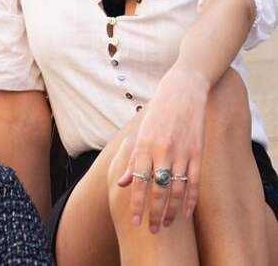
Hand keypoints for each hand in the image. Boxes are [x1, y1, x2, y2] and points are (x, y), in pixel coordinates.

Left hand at [117, 68, 209, 232]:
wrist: (183, 90)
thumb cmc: (157, 111)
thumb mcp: (141, 132)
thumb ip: (132, 158)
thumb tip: (123, 182)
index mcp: (144, 144)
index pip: (139, 181)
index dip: (136, 203)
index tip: (134, 221)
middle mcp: (162, 150)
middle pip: (157, 190)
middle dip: (153, 213)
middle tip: (151, 230)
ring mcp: (181, 152)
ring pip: (176, 189)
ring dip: (171, 210)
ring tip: (166, 225)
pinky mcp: (197, 152)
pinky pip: (194, 181)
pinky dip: (190, 199)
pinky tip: (185, 212)